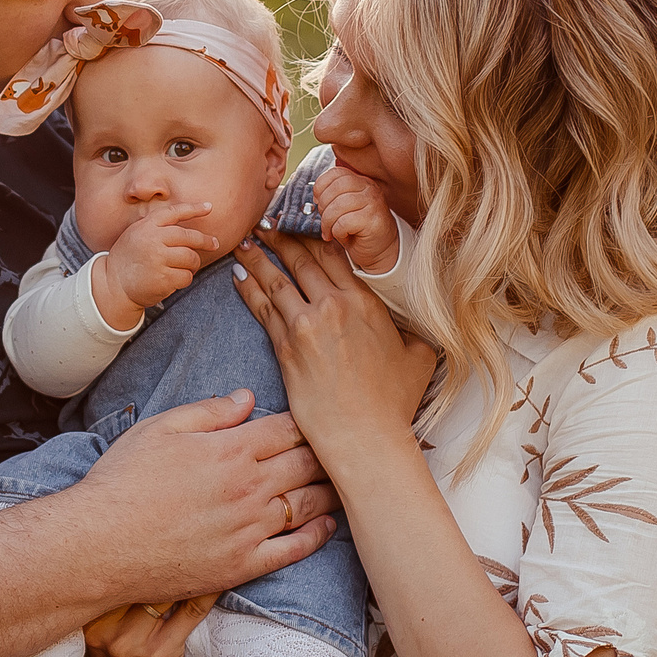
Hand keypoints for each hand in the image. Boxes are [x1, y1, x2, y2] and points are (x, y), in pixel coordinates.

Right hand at [77, 389, 338, 603]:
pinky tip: (329, 525)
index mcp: (231, 449)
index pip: (288, 428)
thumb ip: (209, 411)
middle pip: (308, 463)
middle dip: (328, 452)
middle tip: (345, 446)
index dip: (308, 420)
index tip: (321, 416)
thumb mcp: (159, 428)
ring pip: (308, 504)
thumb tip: (248, 398)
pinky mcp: (243, 566)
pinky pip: (294, 550)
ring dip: (331, 491)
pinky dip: (318, 535)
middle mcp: (249, 488)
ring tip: (348, 481)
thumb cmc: (122, 482)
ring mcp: (249, 529)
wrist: (99, 545)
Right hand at [93, 201, 219, 329]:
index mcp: (147, 226)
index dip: (194, 208)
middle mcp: (153, 239)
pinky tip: (174, 279)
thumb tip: (185, 225)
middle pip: (190, 236)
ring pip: (191, 258)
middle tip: (214, 243)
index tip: (209, 207)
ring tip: (185, 267)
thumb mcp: (136, 234)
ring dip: (192, 264)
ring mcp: (158, 259)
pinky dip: (184, 278)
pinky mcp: (163, 278)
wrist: (112, 284)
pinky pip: (186, 276)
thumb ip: (156, 227)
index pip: (174, 212)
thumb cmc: (127, 259)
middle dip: (205, 241)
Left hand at [232, 233, 438, 473]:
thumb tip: (418, 322)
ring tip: (245, 242)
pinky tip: (238, 277)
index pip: (333, 255)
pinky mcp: (285, 348)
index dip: (313, 234)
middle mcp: (333, 306)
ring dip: (258, 259)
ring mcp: (306, 326)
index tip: (300, 221)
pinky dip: (248, 290)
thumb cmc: (393, 402)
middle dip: (281, 237)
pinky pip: (262, 309)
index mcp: (365, 302)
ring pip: (276, 280)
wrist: (364, 436)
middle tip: (265, 221)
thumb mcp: (418, 356)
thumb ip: (413, 330)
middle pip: (301, 260)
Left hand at [314, 163, 400, 274]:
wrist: (380, 251)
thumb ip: (330, 196)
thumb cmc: (357, 230)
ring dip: (328, 222)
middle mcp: (369, 188)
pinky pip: (344, 223)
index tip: (318, 202)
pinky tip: (343, 236)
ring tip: (331, 232)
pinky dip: (338, 232)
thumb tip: (313, 197)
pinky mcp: (373, 221)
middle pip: (335, 188)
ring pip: (338, 206)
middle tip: (325, 222)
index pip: (336, 173)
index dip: (320, 187)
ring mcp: (374, 203)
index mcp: (361, 181)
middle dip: (323, 206)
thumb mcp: (342, 208)